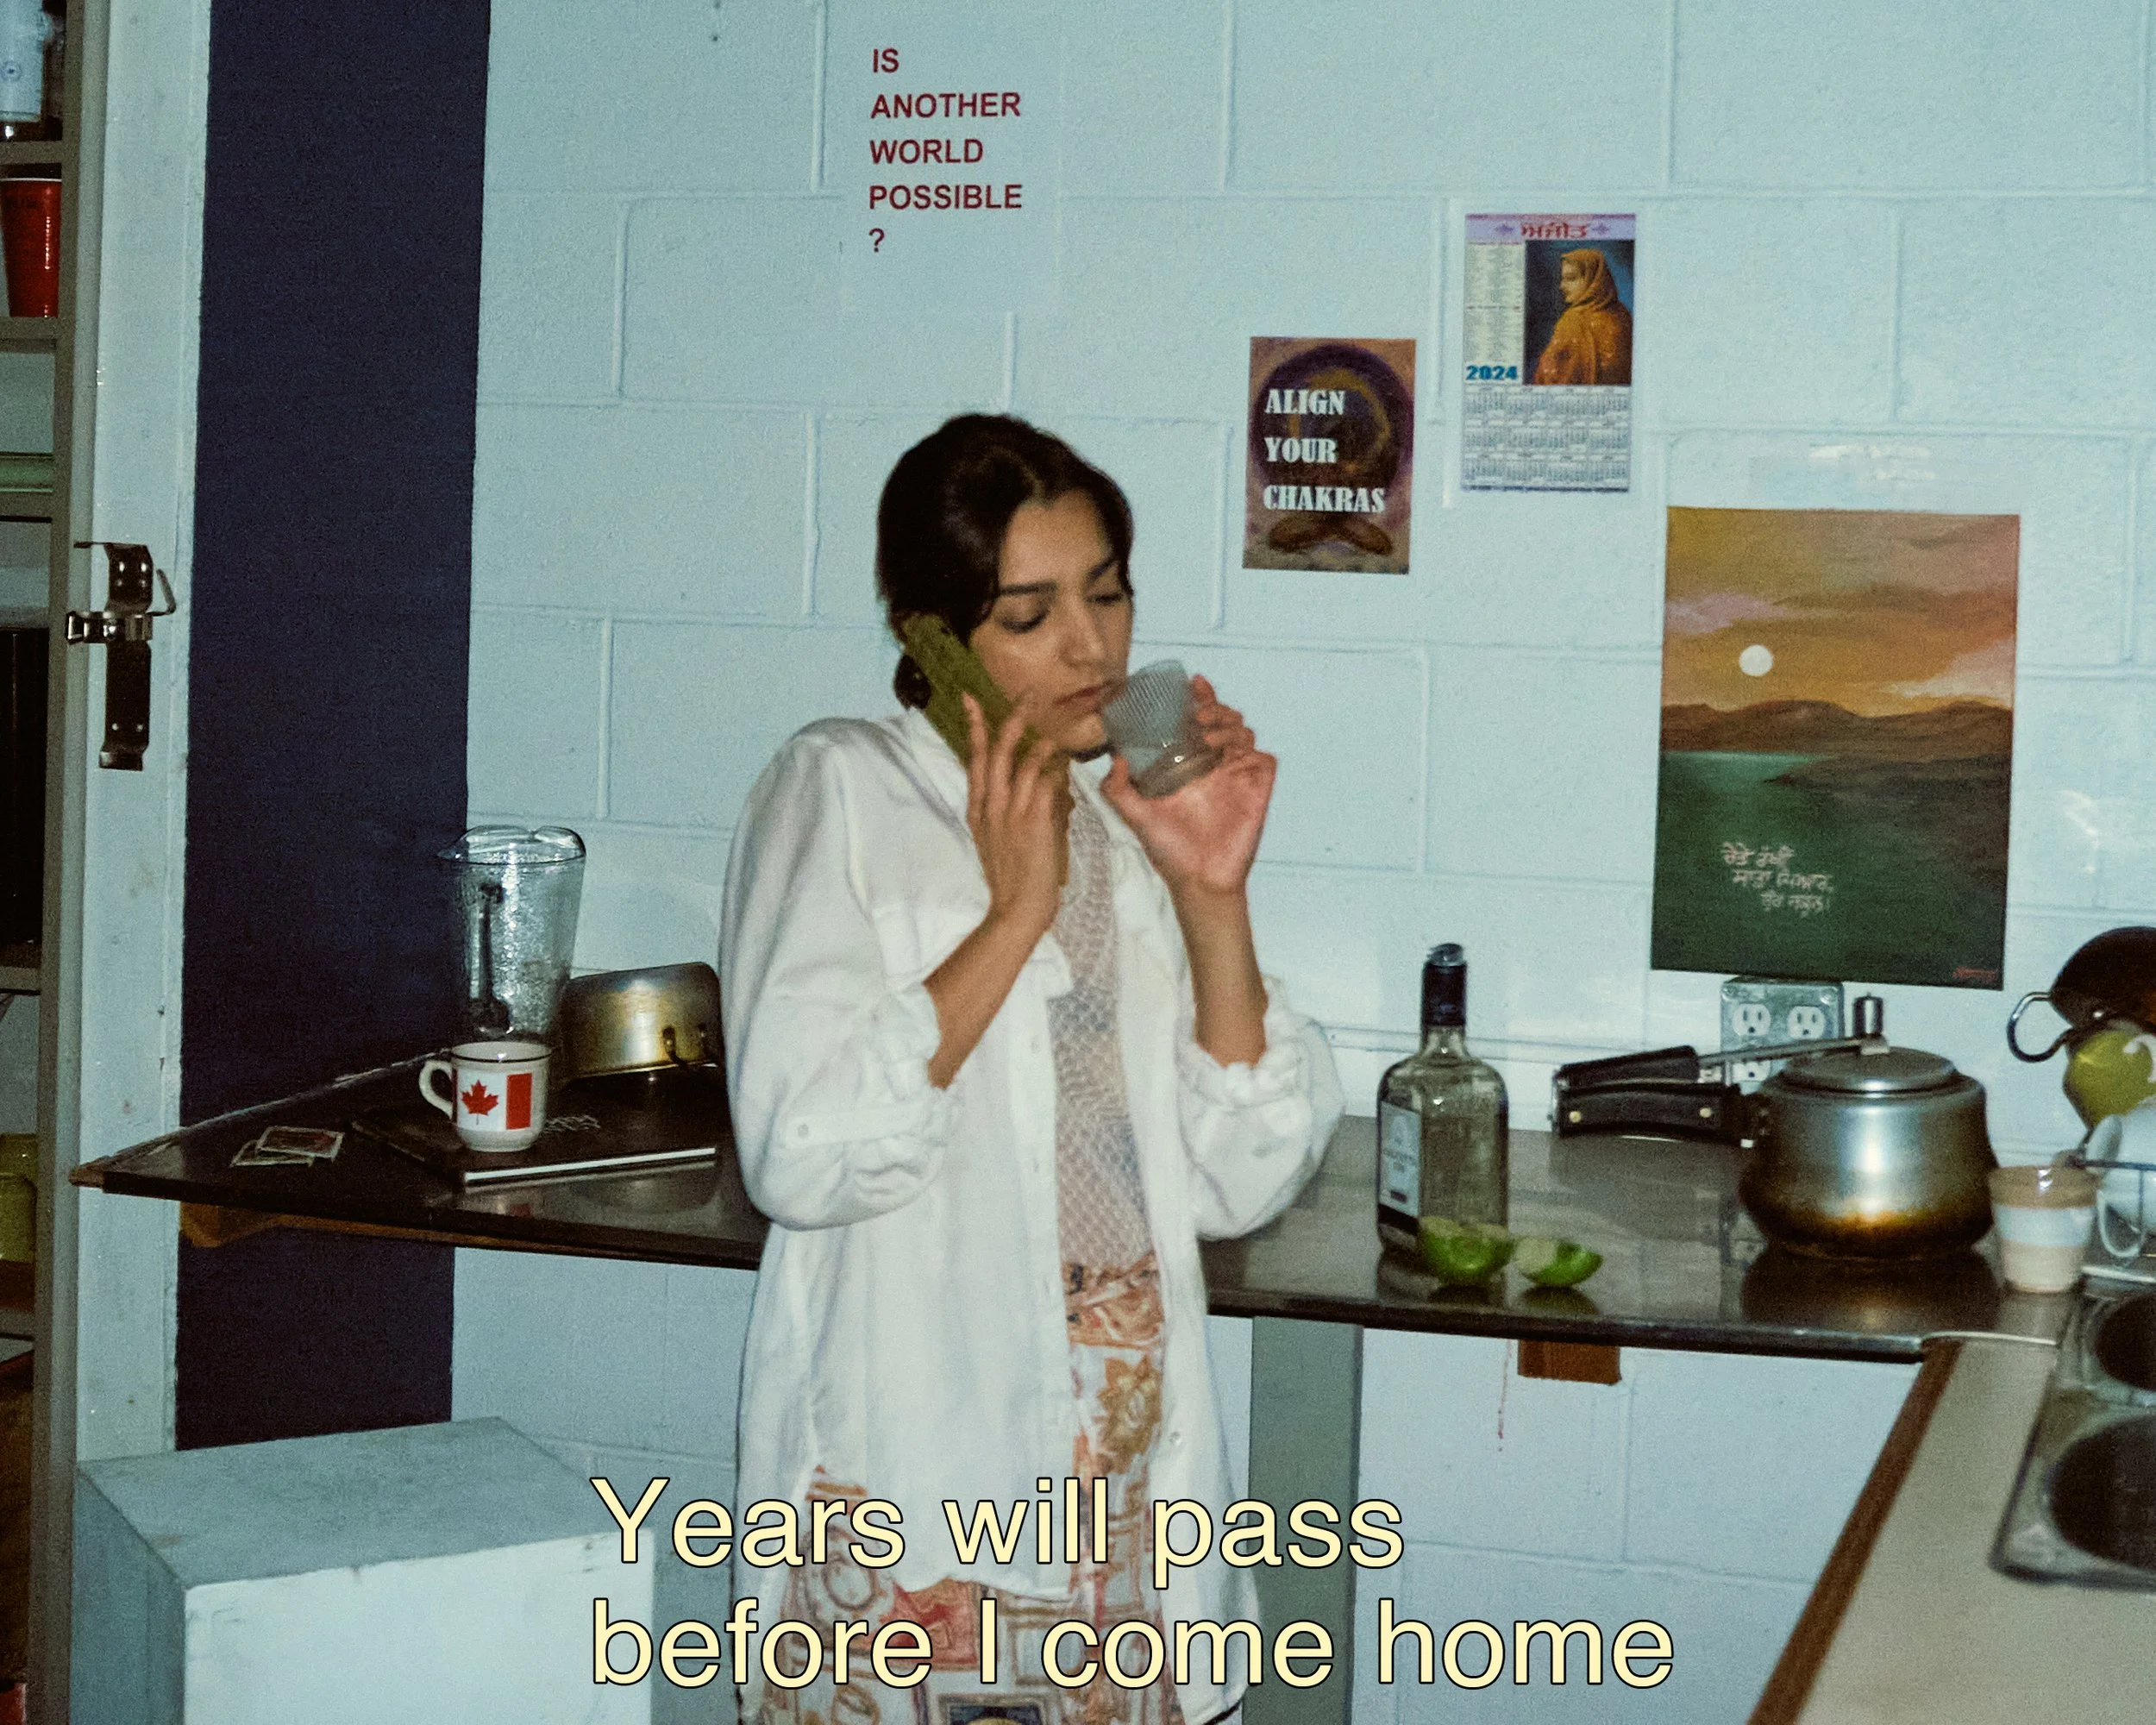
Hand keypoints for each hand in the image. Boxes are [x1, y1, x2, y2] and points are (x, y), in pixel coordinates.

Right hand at [963, 692, 1065, 943]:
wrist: (1017, 909)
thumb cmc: (1014, 878)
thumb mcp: (1003, 839)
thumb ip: (1023, 809)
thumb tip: (1054, 788)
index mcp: (978, 809)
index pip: (975, 759)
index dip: (975, 727)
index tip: (970, 699)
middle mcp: (991, 806)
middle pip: (997, 751)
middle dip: (1011, 719)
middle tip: (1027, 695)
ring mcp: (1011, 811)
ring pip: (1025, 762)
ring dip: (1043, 741)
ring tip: (1057, 730)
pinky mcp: (1034, 820)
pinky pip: (1047, 782)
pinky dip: (1057, 769)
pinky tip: (1067, 764)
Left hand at [1099, 675, 1273, 901]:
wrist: (1196, 880)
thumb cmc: (1168, 849)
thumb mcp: (1135, 814)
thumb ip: (1118, 788)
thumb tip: (1115, 758)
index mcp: (1193, 764)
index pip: (1200, 720)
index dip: (1200, 697)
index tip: (1191, 683)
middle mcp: (1217, 766)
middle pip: (1226, 718)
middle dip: (1214, 707)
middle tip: (1196, 714)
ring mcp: (1239, 777)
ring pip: (1245, 732)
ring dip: (1227, 724)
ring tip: (1205, 734)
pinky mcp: (1257, 791)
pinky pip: (1264, 759)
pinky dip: (1250, 750)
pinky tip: (1227, 755)